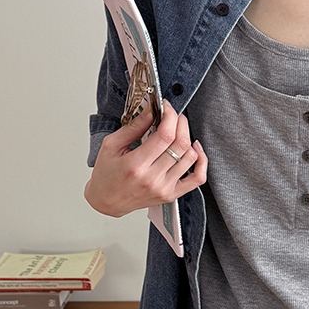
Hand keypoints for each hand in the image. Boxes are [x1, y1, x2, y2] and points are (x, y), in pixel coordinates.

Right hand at [84, 99, 207, 216]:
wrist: (107, 201)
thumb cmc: (106, 174)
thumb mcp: (111, 145)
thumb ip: (134, 127)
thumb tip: (152, 111)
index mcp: (136, 165)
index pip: (165, 136)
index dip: (170, 117)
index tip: (167, 108)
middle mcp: (153, 179)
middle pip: (180, 144)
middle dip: (180, 123)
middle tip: (174, 115)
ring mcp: (165, 188)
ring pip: (190, 157)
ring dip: (189, 137)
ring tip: (179, 130)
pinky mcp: (172, 194)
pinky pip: (197, 178)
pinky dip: (202, 161)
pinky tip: (195, 149)